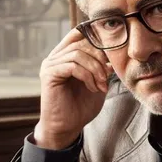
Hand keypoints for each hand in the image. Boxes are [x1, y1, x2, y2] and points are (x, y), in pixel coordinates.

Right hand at [35, 28, 113, 149]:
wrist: (67, 128)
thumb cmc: (81, 108)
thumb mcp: (97, 83)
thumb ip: (102, 66)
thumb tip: (112, 50)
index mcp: (65, 56)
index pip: (79, 34)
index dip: (97, 39)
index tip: (111, 55)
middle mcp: (55, 56)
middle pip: (81, 42)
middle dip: (100, 58)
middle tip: (107, 76)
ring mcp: (51, 64)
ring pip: (78, 53)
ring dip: (95, 69)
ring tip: (101, 85)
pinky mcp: (49, 74)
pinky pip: (72, 65)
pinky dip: (87, 76)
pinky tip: (93, 88)